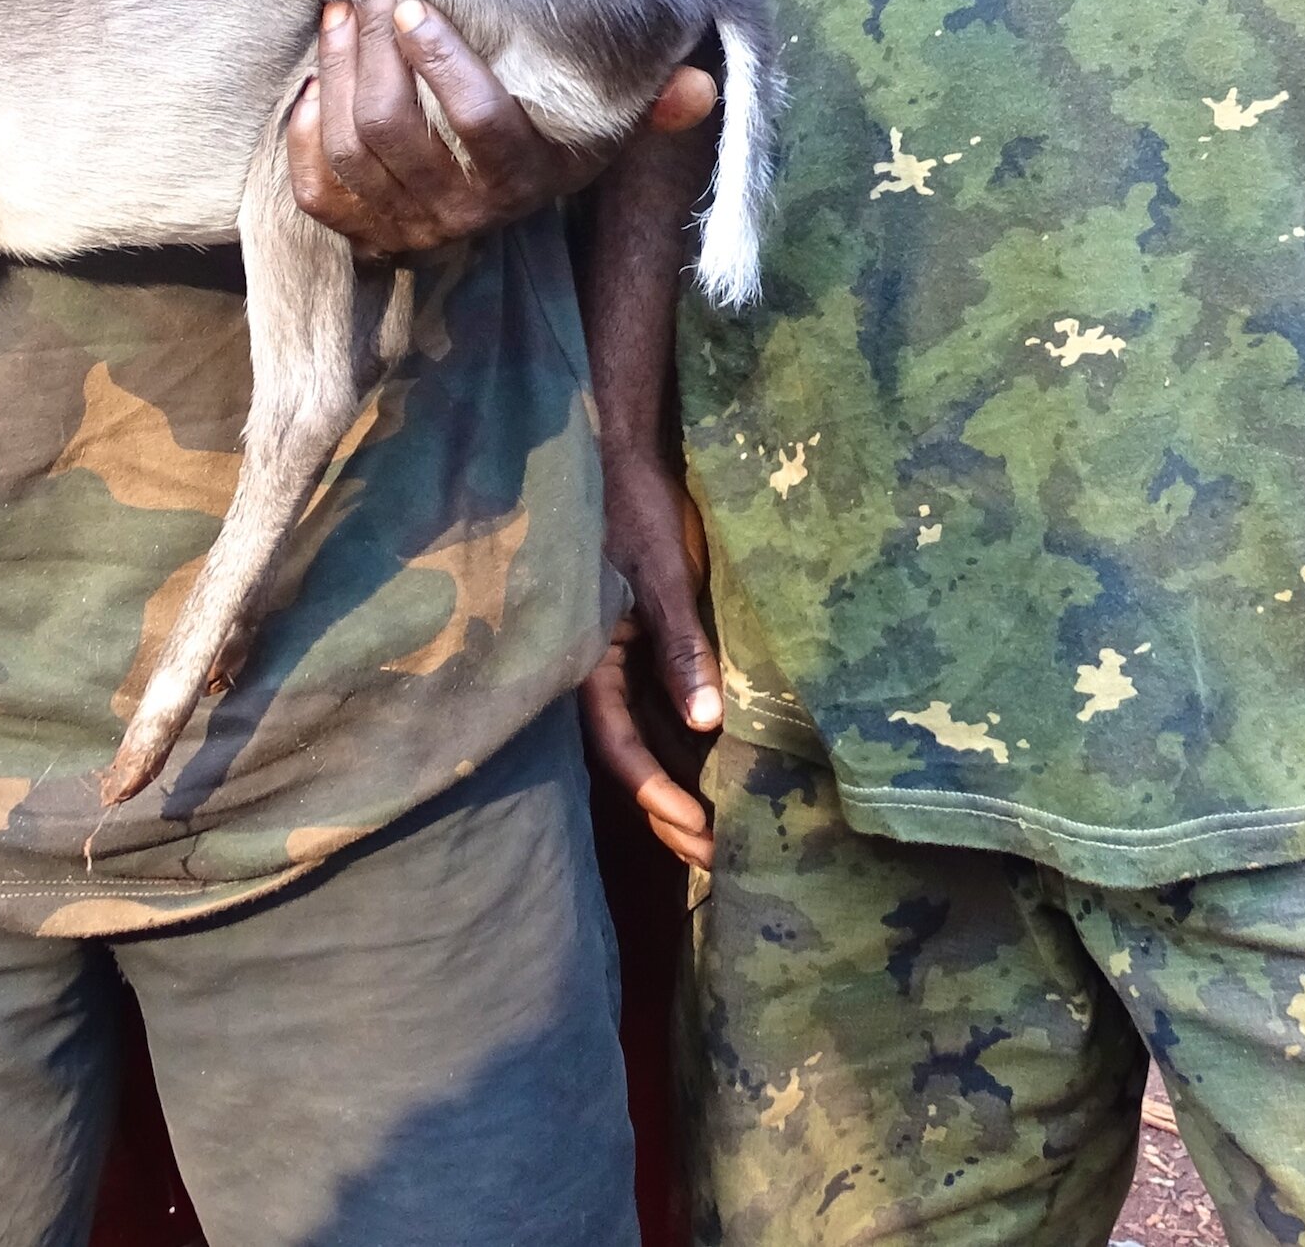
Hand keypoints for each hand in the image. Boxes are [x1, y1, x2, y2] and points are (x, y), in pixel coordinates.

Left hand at [284, 0, 715, 257]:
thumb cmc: (551, 130)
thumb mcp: (605, 118)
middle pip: (395, 131)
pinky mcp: (363, 230)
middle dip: (373, 52)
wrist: (494, 192)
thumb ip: (654, 100)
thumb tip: (701, 85)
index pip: (481, 124)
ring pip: (351, 150)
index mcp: (528, 178)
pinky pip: (318, 192)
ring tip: (340, 14)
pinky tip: (309, 84)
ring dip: (336, 74)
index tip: (416, 2)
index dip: (442, 62)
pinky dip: (303, 136)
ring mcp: (410, 225)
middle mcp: (466, 212)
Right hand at [582, 454, 721, 870]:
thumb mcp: (661, 572)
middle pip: (625, 756)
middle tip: (715, 856)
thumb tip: (706, 724)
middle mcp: (593, 667)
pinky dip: (679, 748)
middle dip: (666, 811)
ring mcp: (613, 659)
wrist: (622, 447)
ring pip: (638, 741)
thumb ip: (679, 644)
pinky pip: (652, 711)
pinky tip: (713, 771)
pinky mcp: (634, 645)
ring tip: (718, 835)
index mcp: (586, 655)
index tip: (696, 827)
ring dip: (673, 787)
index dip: (655, 790)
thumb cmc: (636, 503)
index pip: (617, 743)